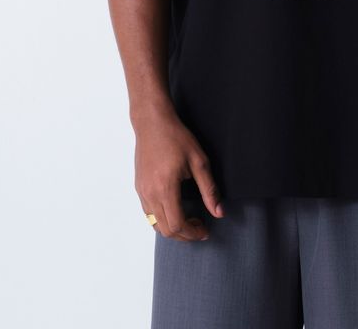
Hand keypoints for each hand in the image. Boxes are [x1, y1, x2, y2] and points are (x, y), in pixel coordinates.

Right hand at [133, 107, 224, 241]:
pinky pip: (148, 214)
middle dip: (184, 235)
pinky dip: (162, 219)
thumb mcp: (199, 161)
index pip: (177, 225)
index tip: (205, 230)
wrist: (152, 122)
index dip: (193, 233)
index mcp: (165, 188)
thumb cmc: (176, 137)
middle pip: (165, 230)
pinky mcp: (139, 187)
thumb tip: (219, 212)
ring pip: (155, 225)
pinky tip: (175, 209)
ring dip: (172, 229)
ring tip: (188, 220)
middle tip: (199, 227)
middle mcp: (150, 193)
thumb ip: (209, 189)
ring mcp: (142, 191)